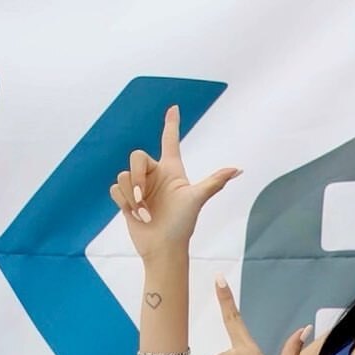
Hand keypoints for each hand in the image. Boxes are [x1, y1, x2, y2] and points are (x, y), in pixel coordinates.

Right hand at [108, 104, 243, 260]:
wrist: (164, 247)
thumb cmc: (183, 224)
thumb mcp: (197, 200)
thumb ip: (214, 182)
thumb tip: (238, 169)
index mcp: (173, 171)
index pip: (170, 141)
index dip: (171, 124)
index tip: (175, 107)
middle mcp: (155, 175)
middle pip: (136, 156)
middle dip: (138, 177)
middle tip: (145, 198)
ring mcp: (141, 186)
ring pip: (124, 175)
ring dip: (133, 196)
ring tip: (145, 213)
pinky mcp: (127, 199)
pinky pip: (116, 188)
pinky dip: (124, 202)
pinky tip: (136, 215)